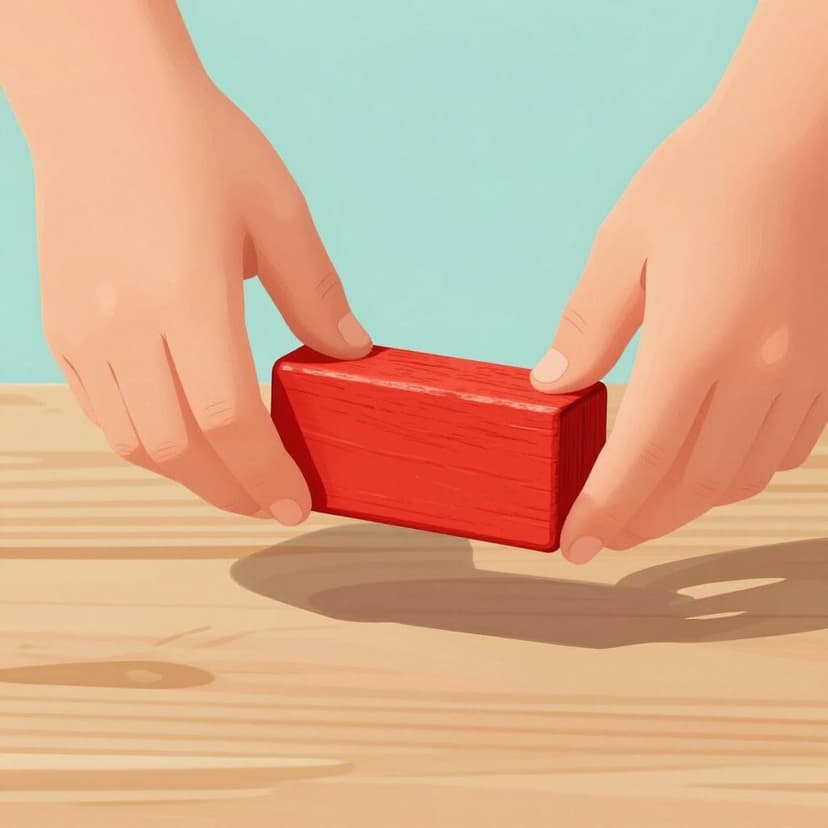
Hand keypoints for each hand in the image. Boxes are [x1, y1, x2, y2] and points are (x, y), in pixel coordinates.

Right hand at [10, 8, 371, 523]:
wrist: (102, 100)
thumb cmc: (197, 144)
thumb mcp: (278, 212)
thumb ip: (316, 293)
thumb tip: (351, 353)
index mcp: (184, 293)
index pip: (226, 419)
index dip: (265, 474)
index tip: (296, 505)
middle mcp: (122, 320)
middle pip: (177, 448)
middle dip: (231, 491)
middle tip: (272, 504)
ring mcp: (82, 328)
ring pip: (134, 442)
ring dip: (190, 476)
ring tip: (235, 480)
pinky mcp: (61, 327)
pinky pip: (103, 413)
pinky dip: (149, 443)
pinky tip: (186, 439)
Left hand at [531, 108, 827, 562]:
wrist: (799, 136)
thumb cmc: (704, 179)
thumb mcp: (624, 246)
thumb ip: (586, 327)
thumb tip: (553, 385)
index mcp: (697, 344)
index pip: (642, 458)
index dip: (604, 511)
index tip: (575, 544)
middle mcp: (759, 370)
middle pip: (693, 483)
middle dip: (641, 522)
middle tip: (602, 539)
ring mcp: (803, 372)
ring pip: (741, 476)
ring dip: (688, 506)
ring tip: (645, 511)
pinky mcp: (826, 366)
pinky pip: (784, 449)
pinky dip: (737, 475)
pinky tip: (708, 470)